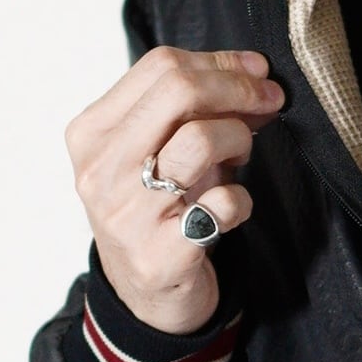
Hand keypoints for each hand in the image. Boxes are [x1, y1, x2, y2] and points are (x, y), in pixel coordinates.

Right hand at [65, 47, 284, 334]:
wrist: (144, 298)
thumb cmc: (156, 212)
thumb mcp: (158, 152)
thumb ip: (192, 110)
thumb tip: (252, 73)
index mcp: (93, 133)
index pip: (160, 67)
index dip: (220, 63)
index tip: (256, 73)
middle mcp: (102, 169)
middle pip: (178, 90)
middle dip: (237, 88)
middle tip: (268, 101)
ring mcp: (128, 213)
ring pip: (200, 139)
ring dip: (239, 139)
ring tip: (241, 157)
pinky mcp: (162, 253)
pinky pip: (223, 203)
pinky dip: (241, 199)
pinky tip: (231, 208)